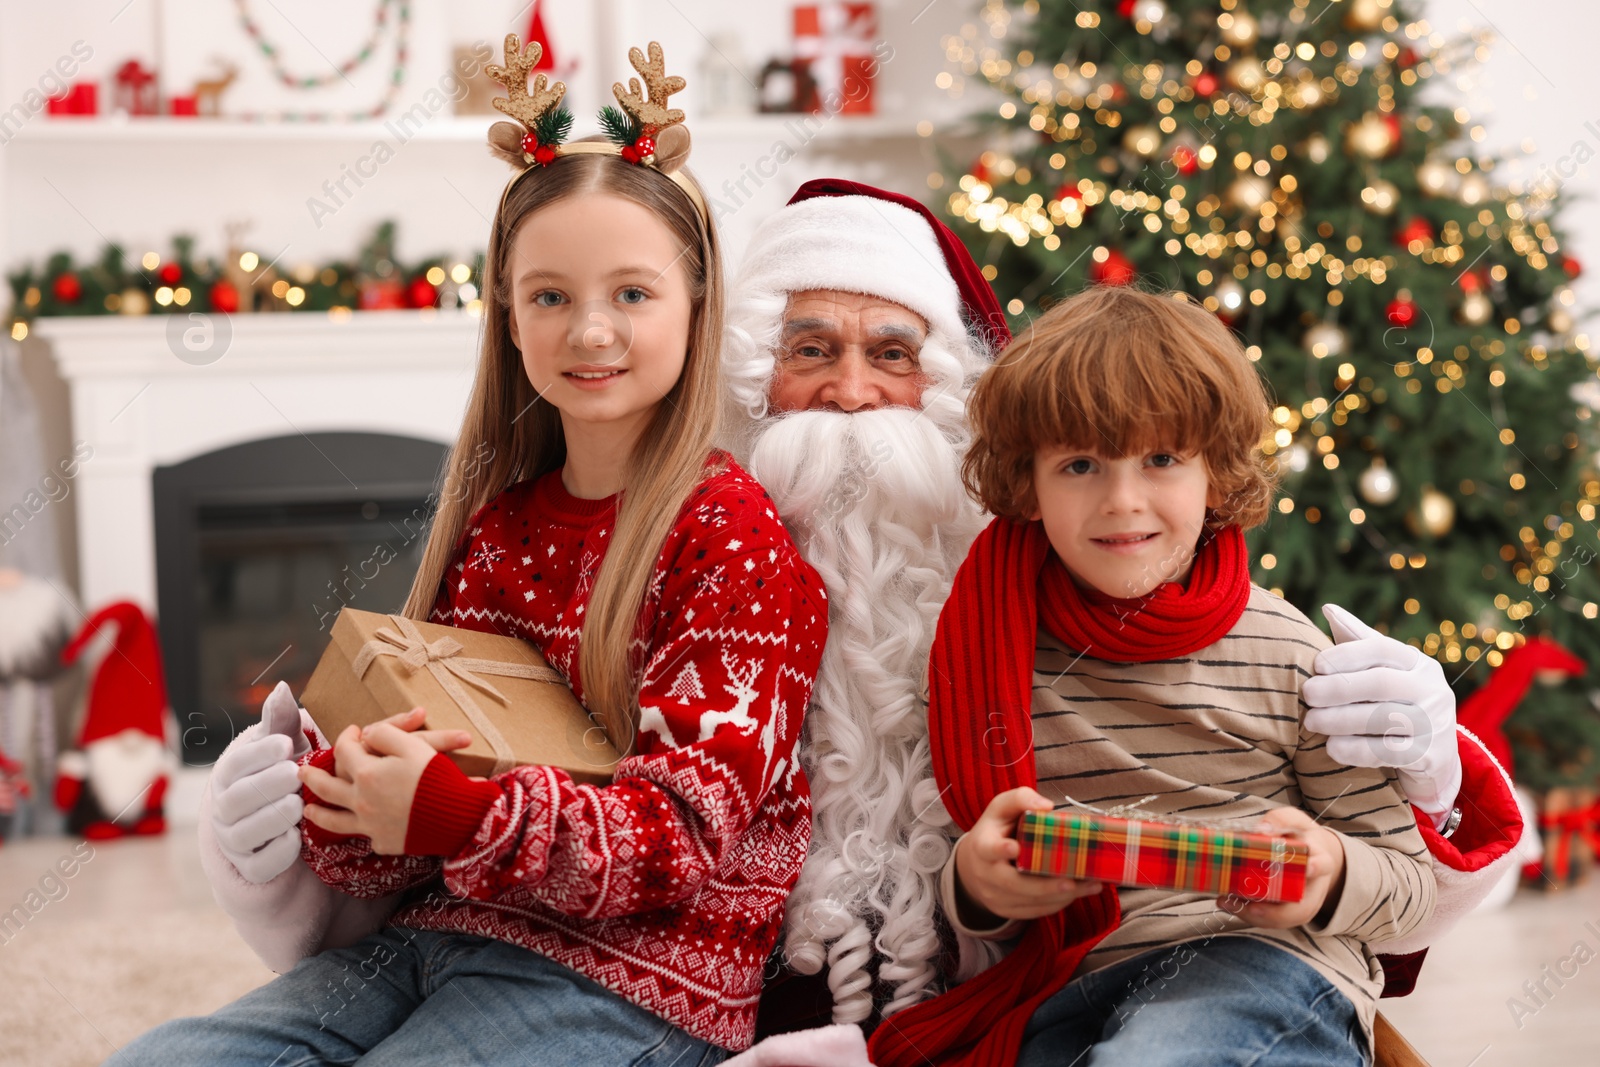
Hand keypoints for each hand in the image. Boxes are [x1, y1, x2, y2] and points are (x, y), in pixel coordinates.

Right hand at [210, 681, 308, 883]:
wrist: (280, 821)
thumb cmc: (282, 774)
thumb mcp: (283, 747)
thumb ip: (280, 721)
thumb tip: (282, 689)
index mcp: (229, 776)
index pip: (236, 765)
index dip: (258, 755)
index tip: (286, 744)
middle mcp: (225, 809)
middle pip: (238, 799)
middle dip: (266, 785)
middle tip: (295, 774)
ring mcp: (235, 841)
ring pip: (246, 833)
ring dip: (272, 817)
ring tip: (297, 803)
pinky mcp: (252, 867)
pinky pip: (260, 864)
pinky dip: (277, 852)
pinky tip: (296, 836)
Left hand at [300, 713, 471, 854]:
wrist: (456, 818)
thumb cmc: (436, 778)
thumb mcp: (414, 745)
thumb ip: (387, 733)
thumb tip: (368, 734)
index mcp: (367, 774)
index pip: (346, 750)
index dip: (348, 736)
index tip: (354, 731)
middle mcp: (361, 802)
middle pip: (327, 787)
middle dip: (313, 777)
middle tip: (302, 773)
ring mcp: (370, 826)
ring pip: (334, 821)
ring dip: (319, 813)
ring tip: (308, 810)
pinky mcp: (384, 842)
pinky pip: (364, 836)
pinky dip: (355, 830)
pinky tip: (353, 828)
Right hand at [953, 788, 1102, 922]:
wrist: (974, 866)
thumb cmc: (995, 831)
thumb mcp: (1001, 809)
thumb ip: (1020, 799)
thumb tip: (1047, 806)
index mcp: (982, 846)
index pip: (988, 849)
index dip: (1000, 849)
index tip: (1015, 847)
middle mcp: (986, 876)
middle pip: (1015, 884)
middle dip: (1045, 885)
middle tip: (1072, 882)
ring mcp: (995, 897)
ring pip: (1030, 901)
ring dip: (1061, 896)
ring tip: (1090, 885)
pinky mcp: (1008, 911)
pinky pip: (1036, 911)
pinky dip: (1059, 903)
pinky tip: (1079, 892)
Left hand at [1220, 807, 1344, 929]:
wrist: (1308, 852)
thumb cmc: (1297, 834)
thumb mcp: (1292, 820)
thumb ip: (1280, 821)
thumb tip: (1261, 829)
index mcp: (1319, 859)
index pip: (1322, 865)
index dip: (1316, 867)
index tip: (1308, 867)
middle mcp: (1314, 887)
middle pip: (1303, 908)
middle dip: (1276, 912)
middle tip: (1252, 907)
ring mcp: (1302, 903)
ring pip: (1284, 919)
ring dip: (1255, 916)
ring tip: (1227, 903)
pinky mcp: (1287, 912)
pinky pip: (1271, 920)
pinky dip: (1248, 915)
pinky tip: (1228, 903)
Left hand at [1303, 603, 1461, 817]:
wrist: (1432, 758)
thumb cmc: (1393, 703)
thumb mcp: (1382, 670)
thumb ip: (1357, 641)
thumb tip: (1328, 608)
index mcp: (1418, 663)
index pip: (1382, 648)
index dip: (1347, 655)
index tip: (1316, 665)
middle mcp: (1433, 689)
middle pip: (1381, 683)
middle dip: (1338, 688)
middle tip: (1307, 695)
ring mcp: (1436, 723)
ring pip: (1383, 718)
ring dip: (1340, 719)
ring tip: (1310, 722)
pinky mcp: (1431, 755)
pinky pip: (1388, 751)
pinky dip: (1355, 749)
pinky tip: (1331, 747)